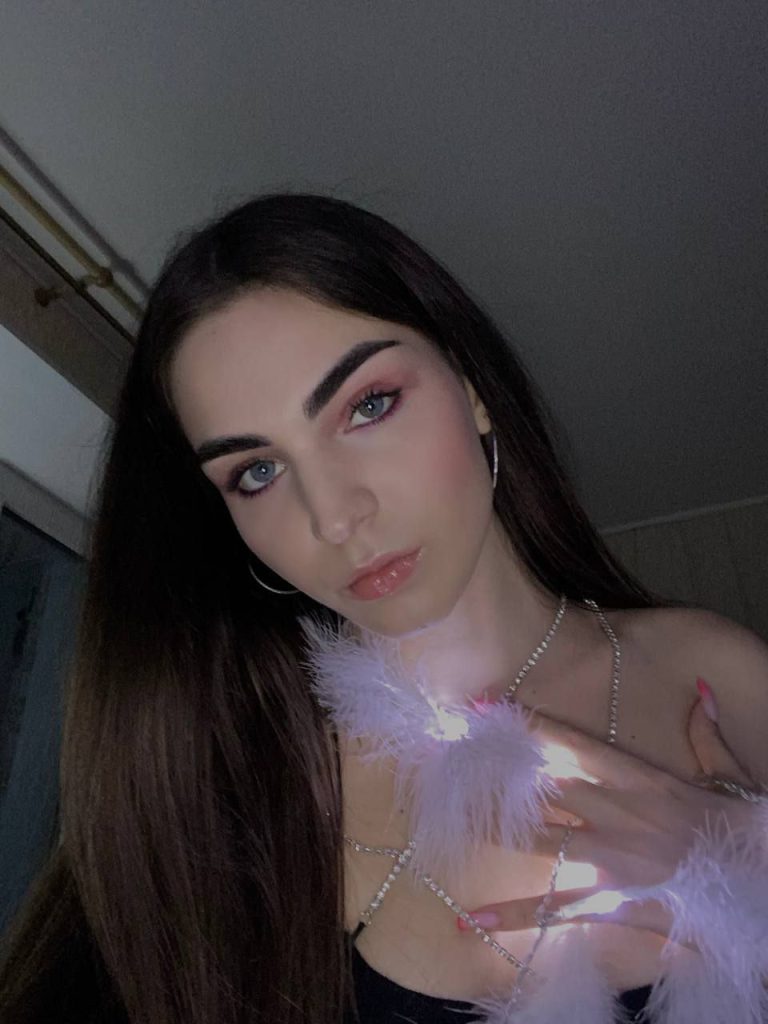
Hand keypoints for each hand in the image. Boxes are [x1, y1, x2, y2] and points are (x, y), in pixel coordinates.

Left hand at [459, 682, 760, 940]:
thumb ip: (706, 732)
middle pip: (547, 787)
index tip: (486, 709)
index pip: (575, 746)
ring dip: (495, 830)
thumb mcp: (729, 774)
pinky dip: (518, 916)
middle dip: (498, 772)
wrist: (764, 882)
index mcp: (643, 780)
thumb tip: (701, 689)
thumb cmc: (743, 828)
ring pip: (543, 841)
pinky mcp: (617, 900)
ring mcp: (616, 859)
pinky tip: (474, 921)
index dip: (529, 726)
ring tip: (450, 822)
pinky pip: (561, 908)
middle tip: (449, 756)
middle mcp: (621, 814)